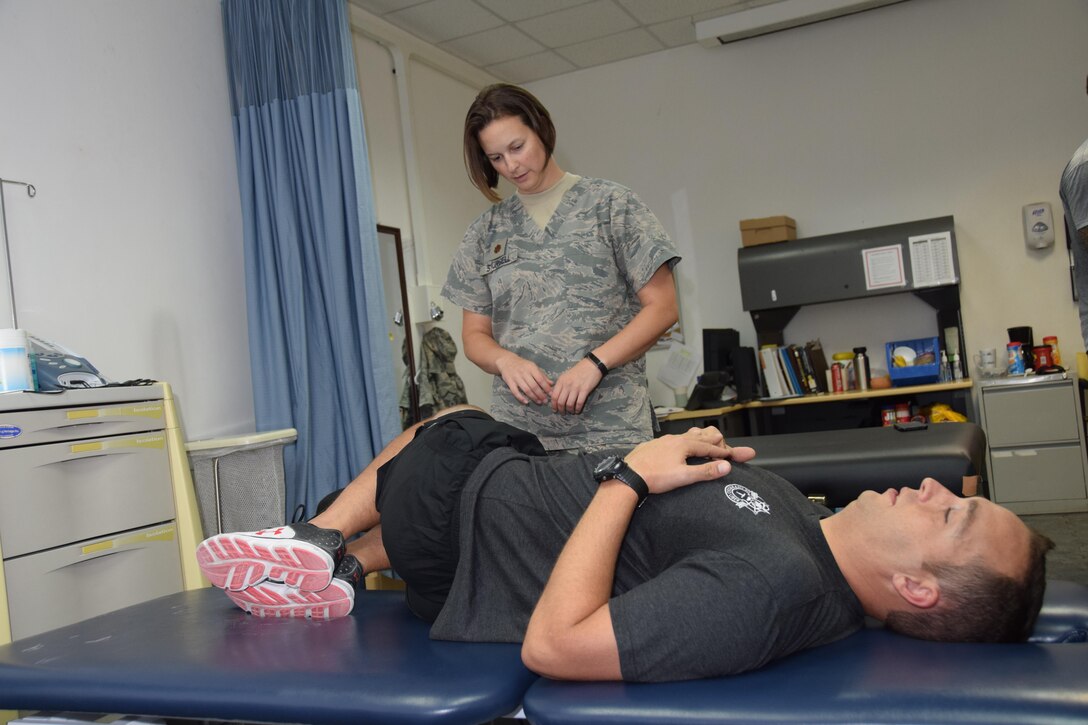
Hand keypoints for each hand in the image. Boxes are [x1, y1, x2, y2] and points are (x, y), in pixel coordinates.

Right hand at [495, 352, 552, 404]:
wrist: (507, 361)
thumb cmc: (522, 365)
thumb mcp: (533, 367)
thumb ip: (542, 375)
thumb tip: (551, 383)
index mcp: (531, 368)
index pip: (540, 379)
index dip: (546, 387)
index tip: (551, 394)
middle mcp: (524, 372)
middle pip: (534, 386)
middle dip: (541, 394)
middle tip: (545, 401)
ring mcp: (516, 377)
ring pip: (526, 390)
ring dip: (533, 397)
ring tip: (539, 402)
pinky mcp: (509, 382)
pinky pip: (515, 392)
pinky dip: (520, 398)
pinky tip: (526, 402)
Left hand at [549, 358, 602, 413]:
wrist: (592, 364)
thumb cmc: (579, 370)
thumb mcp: (566, 375)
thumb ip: (560, 384)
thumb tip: (555, 395)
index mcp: (561, 381)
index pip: (554, 396)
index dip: (553, 405)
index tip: (555, 409)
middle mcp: (567, 385)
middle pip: (561, 402)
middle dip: (561, 410)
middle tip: (562, 413)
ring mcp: (576, 388)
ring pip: (569, 404)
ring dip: (570, 410)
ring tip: (571, 412)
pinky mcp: (585, 390)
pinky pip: (579, 403)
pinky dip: (578, 409)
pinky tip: (578, 410)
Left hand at [623, 427, 756, 496]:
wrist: (628, 476)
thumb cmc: (655, 477)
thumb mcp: (683, 477)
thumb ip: (706, 471)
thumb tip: (727, 466)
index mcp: (684, 444)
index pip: (709, 447)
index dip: (722, 452)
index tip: (732, 456)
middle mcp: (674, 439)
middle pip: (699, 437)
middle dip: (713, 442)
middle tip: (723, 445)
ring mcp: (662, 441)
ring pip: (684, 436)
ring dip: (697, 440)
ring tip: (703, 442)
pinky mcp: (652, 446)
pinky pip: (672, 441)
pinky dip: (682, 443)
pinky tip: (678, 448)